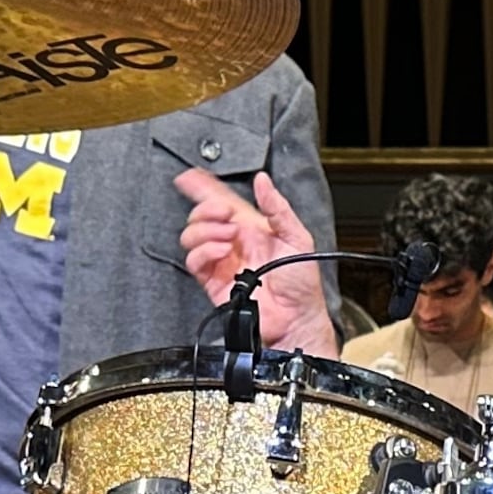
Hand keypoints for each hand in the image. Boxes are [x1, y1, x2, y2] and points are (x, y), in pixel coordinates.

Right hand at [173, 168, 331, 355]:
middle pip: (202, 216)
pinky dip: (204, 250)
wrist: (296, 316)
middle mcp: (233, 242)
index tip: (190, 177)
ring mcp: (222, 261)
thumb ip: (278, 207)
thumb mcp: (298, 236)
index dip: (204, 187)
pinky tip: (222, 250)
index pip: (222, 202)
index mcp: (252, 228)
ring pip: (193, 236)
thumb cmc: (301, 283)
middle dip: (208, 209)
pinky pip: (194, 260)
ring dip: (206, 229)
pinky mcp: (213, 280)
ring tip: (228, 236)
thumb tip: (263, 182)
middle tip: (224, 214)